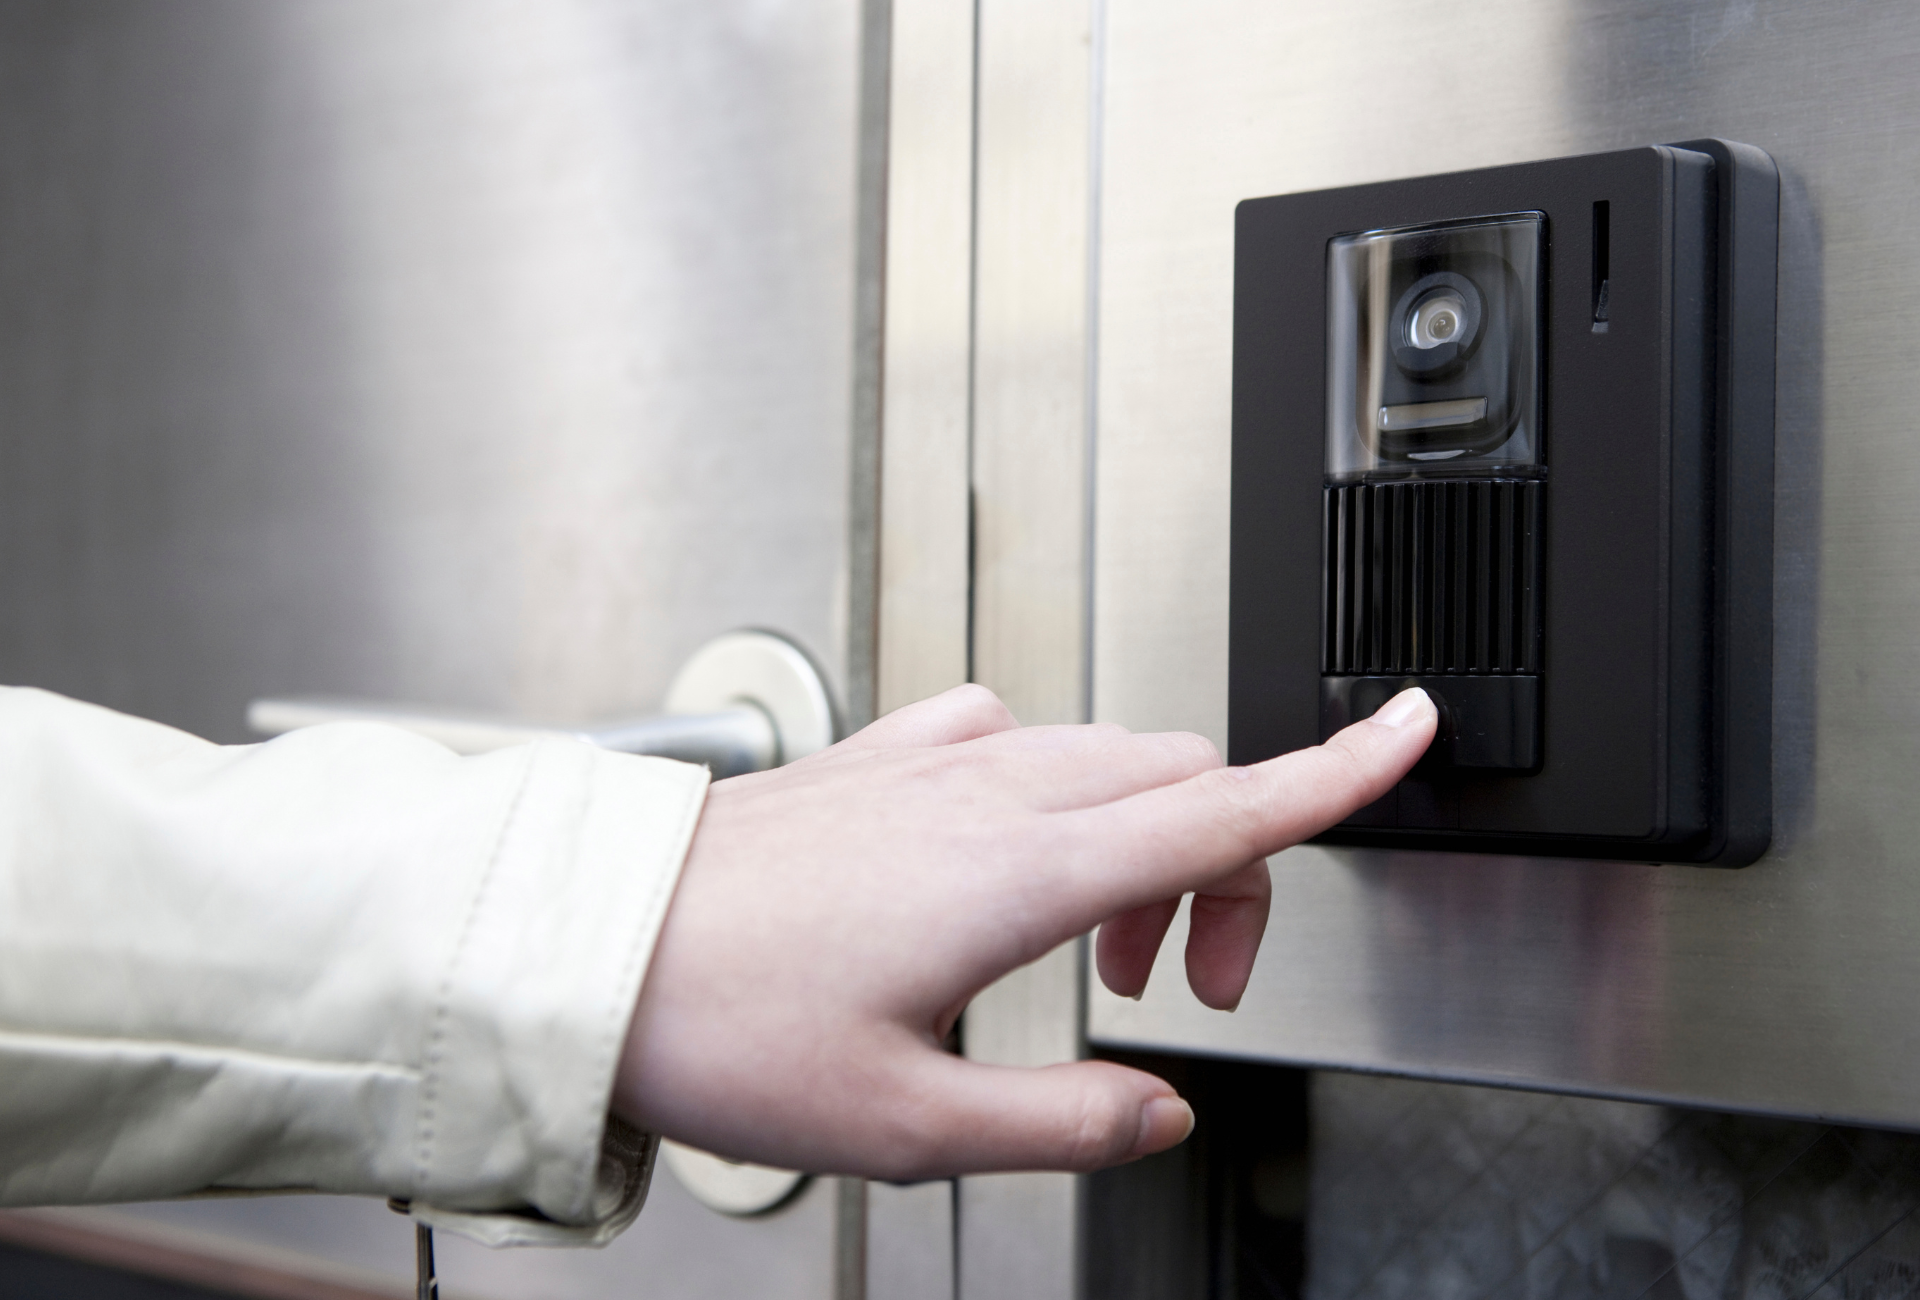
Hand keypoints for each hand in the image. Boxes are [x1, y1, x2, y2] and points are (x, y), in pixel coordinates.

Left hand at [612, 684, 1433, 1179]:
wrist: (587, 943)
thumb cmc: (721, 1025)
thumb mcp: (905, 1127)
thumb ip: (1059, 1124)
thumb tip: (1157, 1111)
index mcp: (1019, 876)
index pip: (1224, 809)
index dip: (1337, 773)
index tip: (1410, 728)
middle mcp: (988, 796)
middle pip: (1182, 781)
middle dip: (1230, 867)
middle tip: (1189, 984)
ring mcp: (931, 765)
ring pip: (1105, 755)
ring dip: (1143, 839)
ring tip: (1098, 951)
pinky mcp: (880, 760)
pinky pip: (1011, 737)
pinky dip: (1056, 792)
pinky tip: (1007, 854)